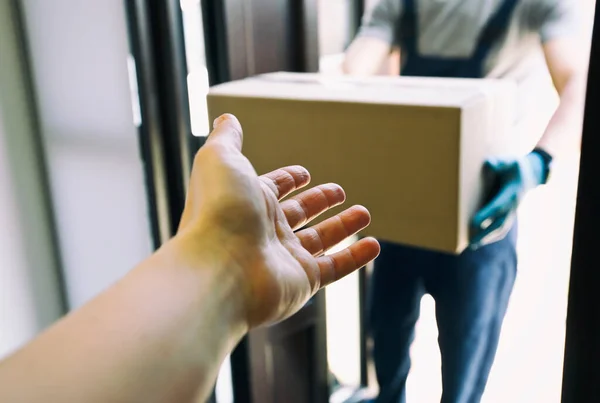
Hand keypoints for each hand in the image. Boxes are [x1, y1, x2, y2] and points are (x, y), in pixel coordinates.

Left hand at [176, 114, 379, 327]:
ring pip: (320, 240)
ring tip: (365, 212)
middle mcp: (264, 230)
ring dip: (343, 226)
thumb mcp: (221, 158)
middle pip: (298, 213)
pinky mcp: (303, 281)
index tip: (305, 173)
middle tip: (339, 191)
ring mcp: (283, 257)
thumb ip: (227, 138)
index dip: (287, 179)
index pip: (272, 188)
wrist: (221, 268)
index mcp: (247, 200)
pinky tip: (374, 246)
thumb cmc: (220, 209)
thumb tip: (227, 117)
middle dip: (319, 200)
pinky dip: (355, 258)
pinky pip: (335, 268)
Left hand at [470, 151, 545, 247]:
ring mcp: (512, 212)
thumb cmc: (515, 167)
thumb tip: (489, 163)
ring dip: (487, 238)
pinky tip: (478, 241)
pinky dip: (491, 236)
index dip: (487, 214)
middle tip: (471, 243)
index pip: (498, 206)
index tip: (474, 222)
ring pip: (501, 228)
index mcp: (512, 193)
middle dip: (486, 234)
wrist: (530, 175)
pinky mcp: (508, 214)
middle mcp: (513, 206)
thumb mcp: (510, 161)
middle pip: (500, 223)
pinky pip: (501, 228)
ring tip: (472, 245)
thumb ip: (500, 163)